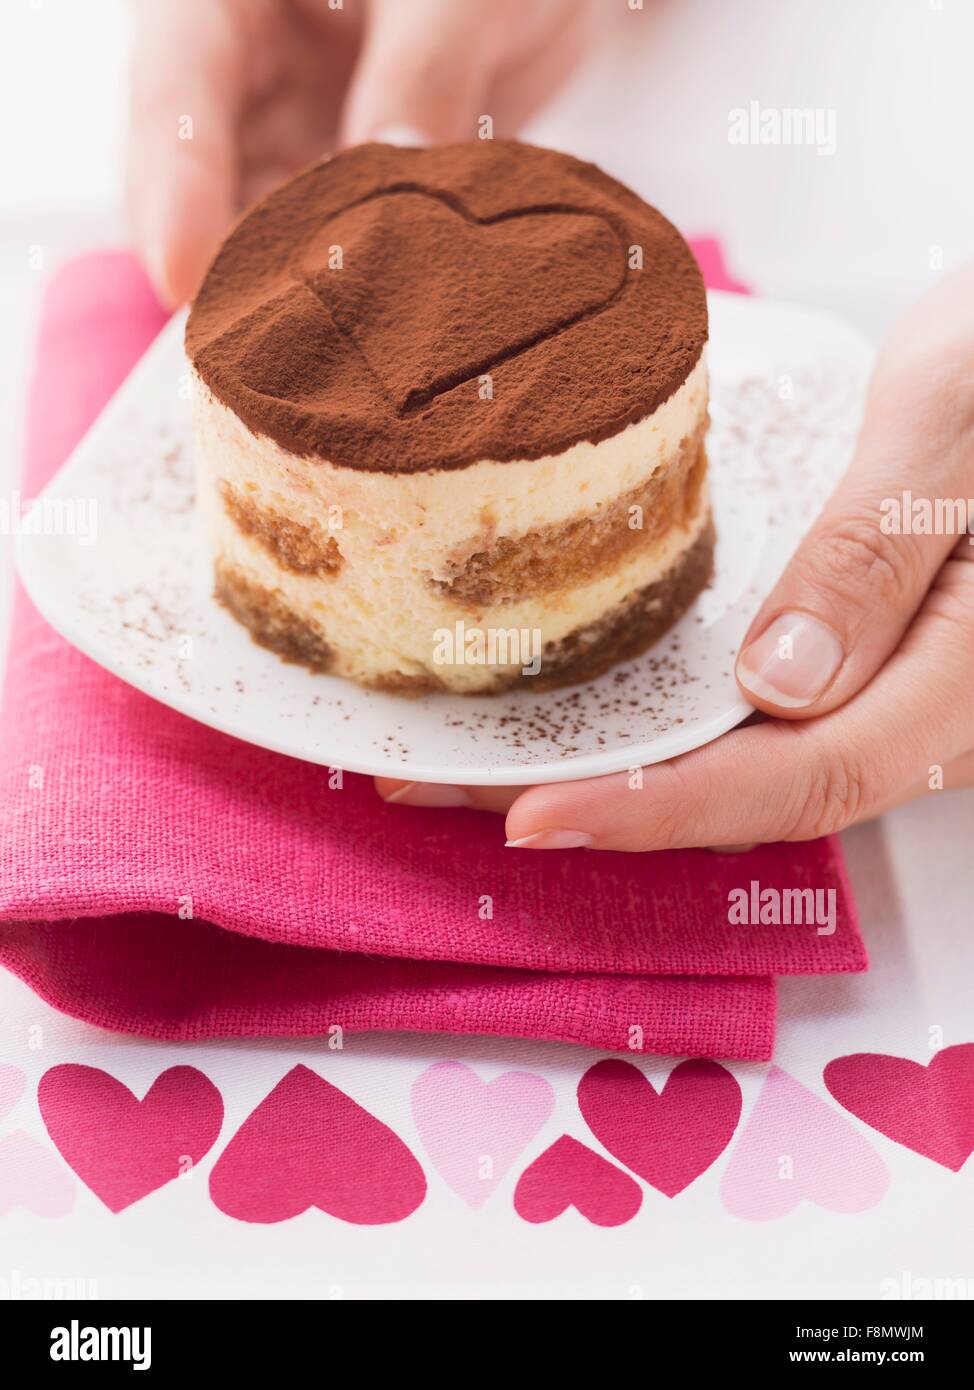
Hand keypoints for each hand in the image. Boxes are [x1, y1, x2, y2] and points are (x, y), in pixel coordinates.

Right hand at [127, 0, 594, 307]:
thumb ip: (422, 73)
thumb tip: (395, 169)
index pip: (174, 93)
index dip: (175, 190)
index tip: (180, 277)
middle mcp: (245, 74)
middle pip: (205, 185)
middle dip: (227, 268)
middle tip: (252, 353)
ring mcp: (294, 136)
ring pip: (266, 232)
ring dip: (293, 295)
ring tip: (318, 361)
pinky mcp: (345, 190)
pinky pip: (335, 253)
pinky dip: (355, 297)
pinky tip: (377, 341)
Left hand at [377, 263, 973, 848]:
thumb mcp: (953, 423)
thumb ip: (876, 551)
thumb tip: (775, 681)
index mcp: (964, 679)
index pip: (801, 777)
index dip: (659, 807)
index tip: (528, 816)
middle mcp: (931, 711)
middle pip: (751, 789)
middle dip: (600, 798)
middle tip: (447, 783)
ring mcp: (896, 688)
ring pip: (747, 759)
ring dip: (618, 765)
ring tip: (482, 752)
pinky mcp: (865, 653)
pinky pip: (758, 713)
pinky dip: (662, 718)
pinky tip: (582, 700)